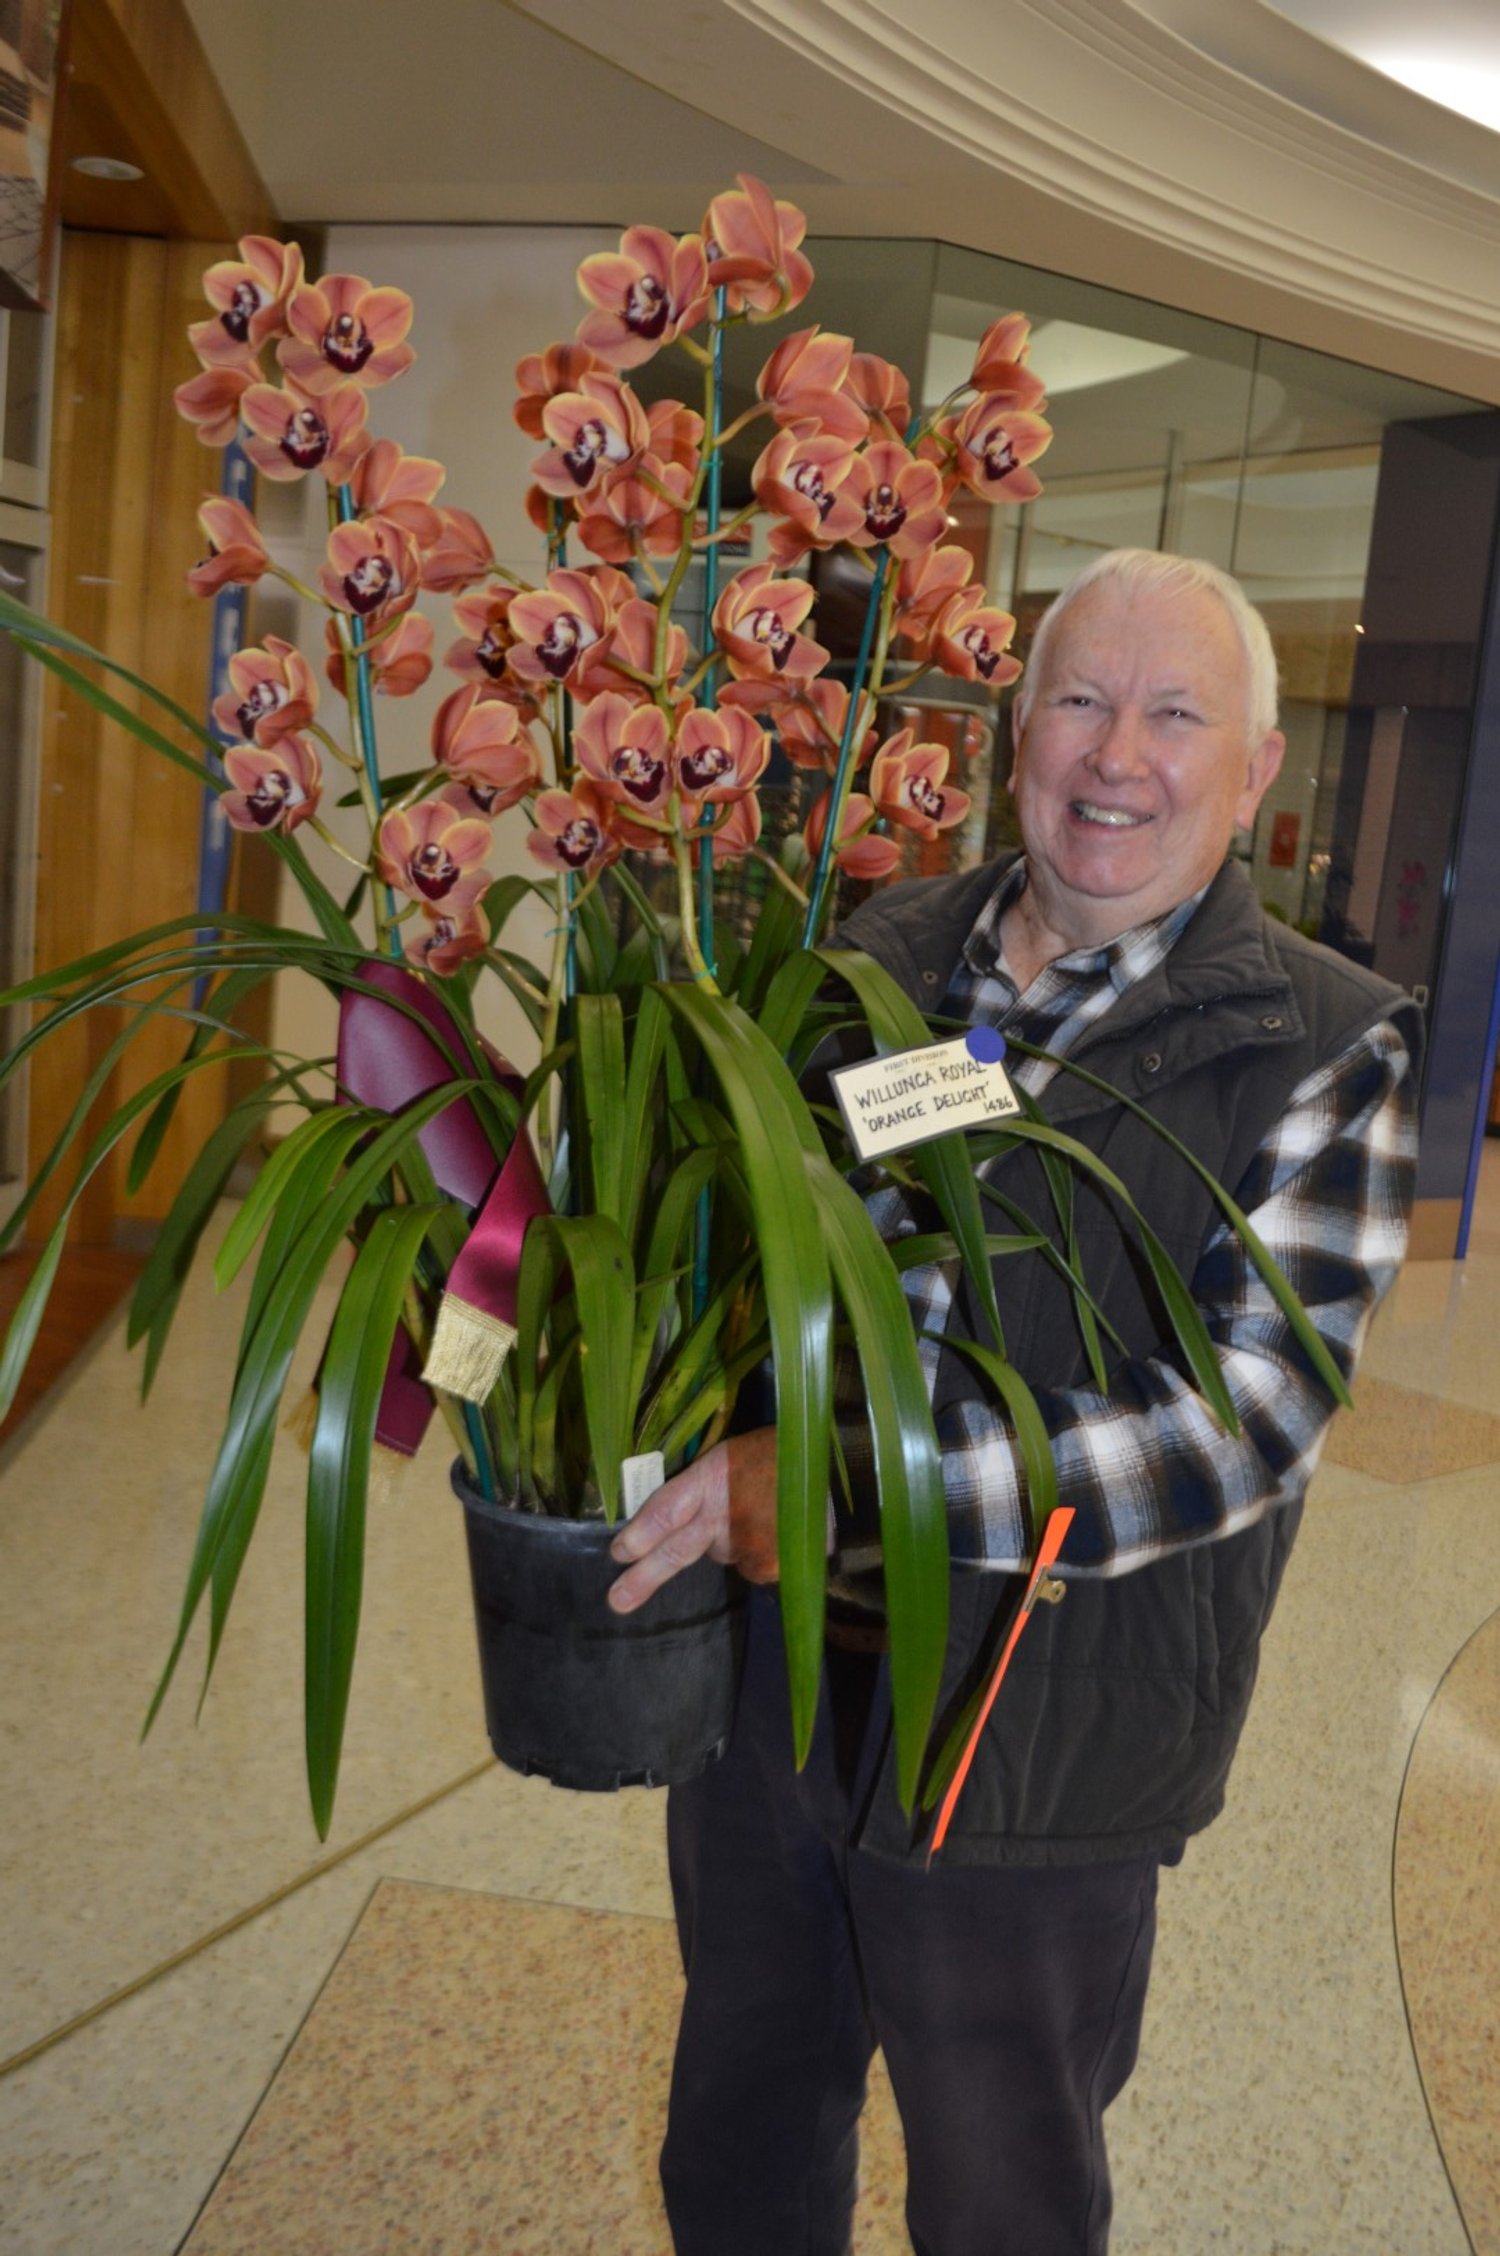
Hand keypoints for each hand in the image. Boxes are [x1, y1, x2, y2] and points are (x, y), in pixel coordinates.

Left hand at [607, 1427, 778, 1612]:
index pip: (669, 1508)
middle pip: (679, 1550)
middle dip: (645, 1577)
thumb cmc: (769, 1454)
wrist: (830, 1461)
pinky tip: (774, 1525)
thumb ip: (697, 1490)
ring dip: (728, 1540)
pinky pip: (752, 1562)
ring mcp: (752, 1543)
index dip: (643, 1532)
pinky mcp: (775, 1564)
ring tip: (757, 1511)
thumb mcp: (726, 1457)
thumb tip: (662, 1524)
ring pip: (721, 1554)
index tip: (618, 1554)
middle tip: (617, 1602)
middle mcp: (726, 1516)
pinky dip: (757, 1548)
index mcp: (711, 1479)